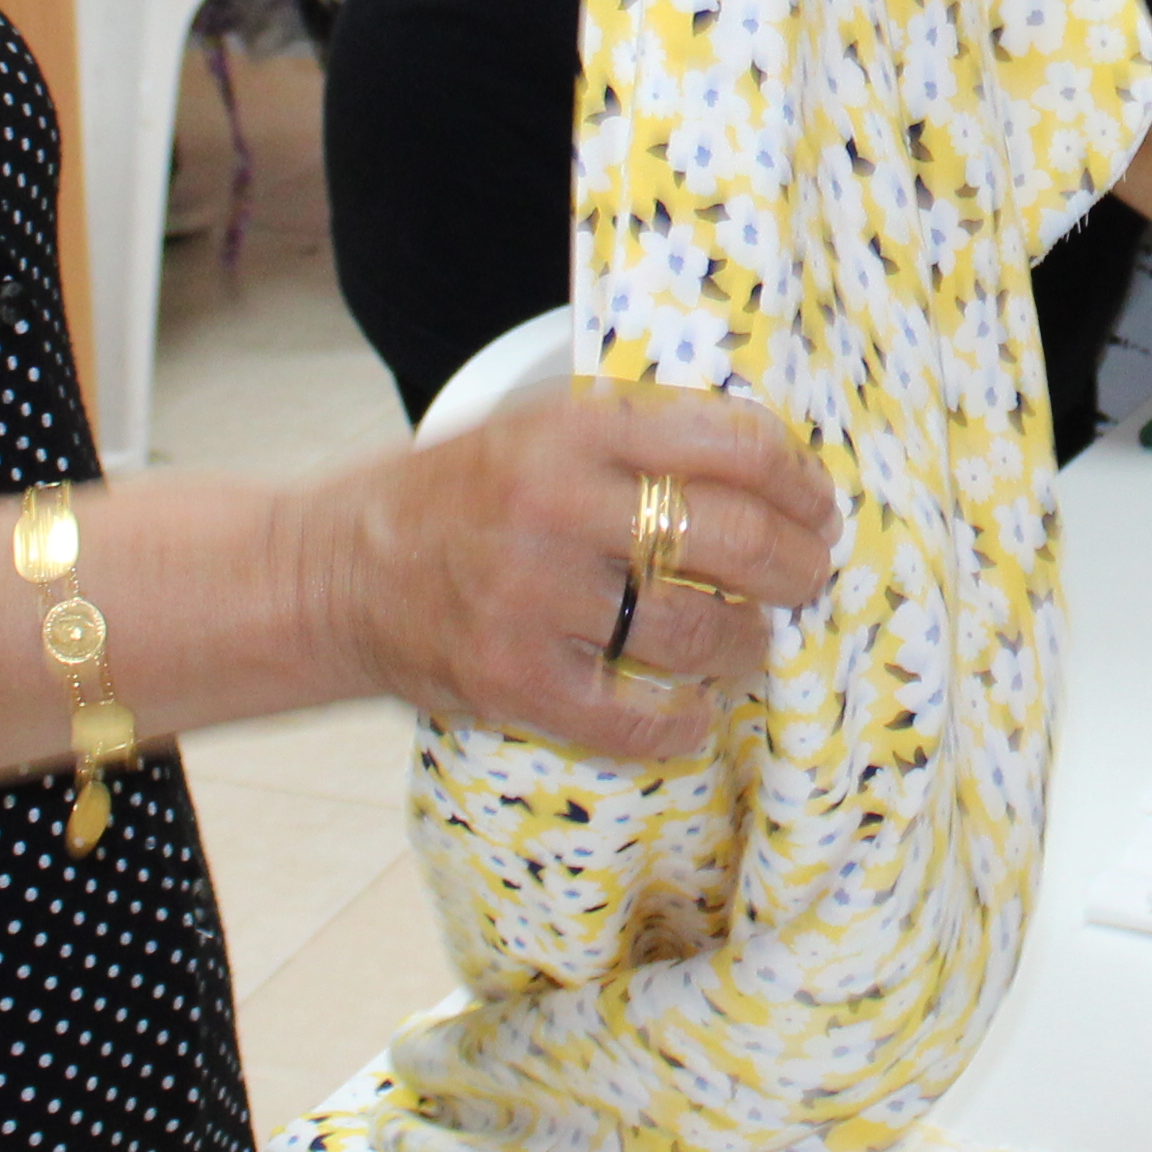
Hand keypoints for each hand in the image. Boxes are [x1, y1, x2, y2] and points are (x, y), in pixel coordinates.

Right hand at [304, 381, 840, 763]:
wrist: (332, 570)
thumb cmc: (456, 496)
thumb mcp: (537, 427)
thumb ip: (638, 440)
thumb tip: (773, 475)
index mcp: (574, 427)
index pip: (733, 443)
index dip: (799, 480)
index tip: (818, 506)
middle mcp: (558, 506)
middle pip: (735, 540)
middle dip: (796, 568)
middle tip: (807, 580)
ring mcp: (534, 598)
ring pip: (698, 635)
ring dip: (747, 648)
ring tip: (748, 645)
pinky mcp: (514, 680)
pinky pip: (636, 720)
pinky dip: (681, 724)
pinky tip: (691, 714)